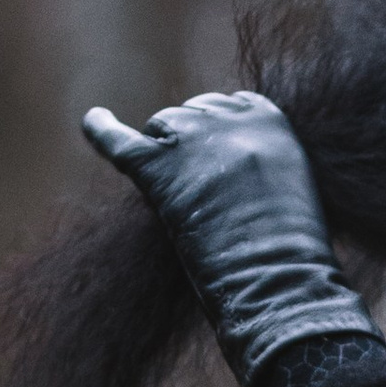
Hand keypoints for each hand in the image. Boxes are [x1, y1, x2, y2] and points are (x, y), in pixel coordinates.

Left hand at [83, 88, 382, 386]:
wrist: (281, 279)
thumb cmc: (291, 246)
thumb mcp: (288, 181)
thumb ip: (256, 155)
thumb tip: (215, 158)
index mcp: (266, 114)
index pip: (226, 107)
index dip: (221, 140)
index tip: (230, 172)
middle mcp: (226, 116)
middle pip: (191, 115)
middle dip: (194, 149)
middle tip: (213, 199)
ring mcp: (189, 137)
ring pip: (160, 128)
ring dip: (168, 159)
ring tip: (194, 204)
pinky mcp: (155, 165)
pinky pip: (116, 139)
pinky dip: (100, 129)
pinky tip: (94, 120)